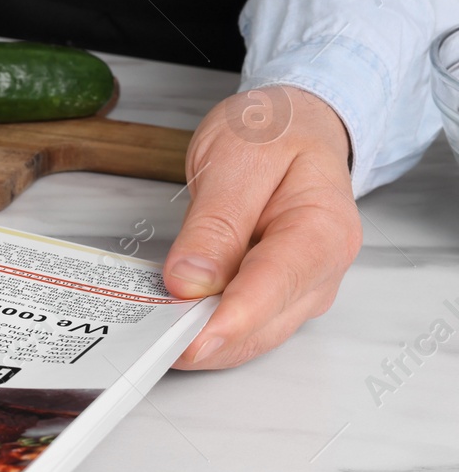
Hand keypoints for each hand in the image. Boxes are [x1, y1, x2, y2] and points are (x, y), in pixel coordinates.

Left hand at [164, 86, 361, 369]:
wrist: (295, 126)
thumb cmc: (274, 135)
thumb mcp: (237, 160)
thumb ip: (216, 223)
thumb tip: (191, 281)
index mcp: (322, 230)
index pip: (275, 286)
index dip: (230, 322)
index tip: (190, 345)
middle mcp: (320, 271)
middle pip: (262, 325)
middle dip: (207, 342)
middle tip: (149, 346)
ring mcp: (300, 289)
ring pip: (250, 337)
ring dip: (202, 342)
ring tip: (150, 337)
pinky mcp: (274, 297)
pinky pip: (239, 326)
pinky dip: (204, 330)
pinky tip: (170, 326)